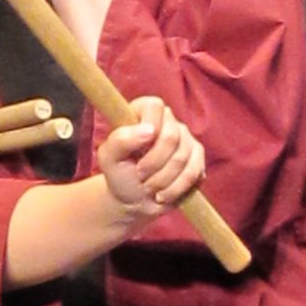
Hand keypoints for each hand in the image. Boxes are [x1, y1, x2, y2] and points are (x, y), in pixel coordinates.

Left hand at [97, 97, 205, 222]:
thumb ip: (120, 139)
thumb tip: (149, 130)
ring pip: (182, 158)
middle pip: (171, 136)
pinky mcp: (197, 157)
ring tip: (148, 187)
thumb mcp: (109, 158)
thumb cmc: (120, 174)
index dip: (147, 129)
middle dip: (153, 164)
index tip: (136, 151)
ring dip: (161, 180)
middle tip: (140, 175)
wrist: (134, 199)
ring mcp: (186, 138)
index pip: (154, 106)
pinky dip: (174, 189)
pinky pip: (193, 172)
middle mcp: (168, 121)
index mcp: (144, 112)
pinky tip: (162, 194)